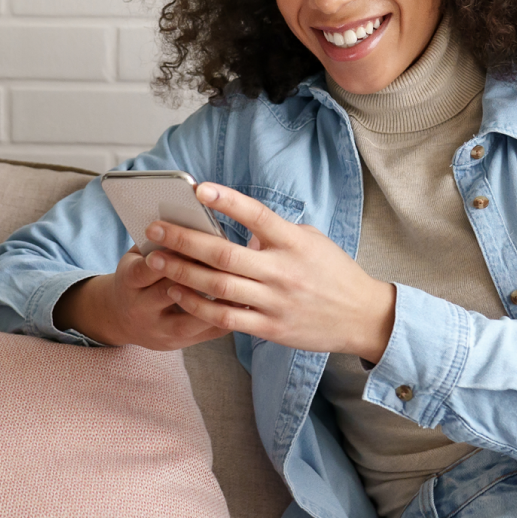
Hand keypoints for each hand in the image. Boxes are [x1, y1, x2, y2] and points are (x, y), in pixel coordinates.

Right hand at [53, 246, 229, 350]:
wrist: (122, 318)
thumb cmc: (139, 276)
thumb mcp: (137, 257)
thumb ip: (159, 244)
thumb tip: (196, 225)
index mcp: (128, 282)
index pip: (145, 270)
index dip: (168, 256)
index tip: (192, 241)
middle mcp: (141, 309)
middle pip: (169, 292)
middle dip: (196, 274)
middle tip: (226, 257)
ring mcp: (160, 330)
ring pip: (192, 318)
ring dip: (217, 299)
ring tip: (242, 280)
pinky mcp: (179, 343)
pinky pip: (208, 332)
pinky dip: (228, 315)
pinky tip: (246, 300)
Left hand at [143, 182, 396, 362]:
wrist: (362, 317)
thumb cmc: (334, 273)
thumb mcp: (312, 241)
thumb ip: (276, 233)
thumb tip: (238, 225)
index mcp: (295, 242)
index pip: (257, 215)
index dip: (226, 201)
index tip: (198, 189)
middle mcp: (283, 270)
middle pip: (224, 253)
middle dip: (184, 239)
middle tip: (154, 229)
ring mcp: (275, 301)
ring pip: (218, 286)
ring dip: (181, 271)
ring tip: (154, 260)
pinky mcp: (270, 327)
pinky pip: (225, 318)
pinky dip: (197, 305)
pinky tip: (178, 292)